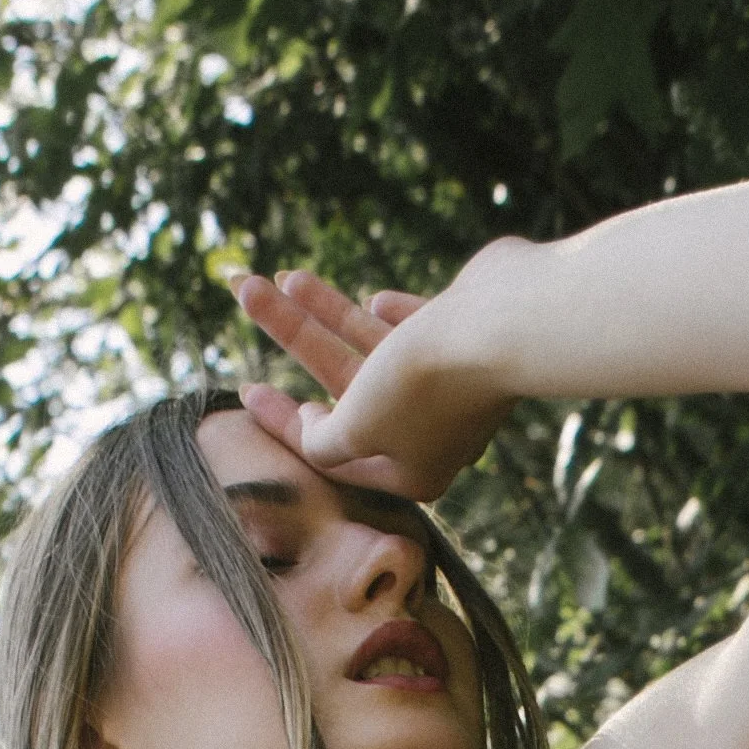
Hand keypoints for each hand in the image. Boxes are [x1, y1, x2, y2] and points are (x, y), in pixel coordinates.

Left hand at [231, 258, 515, 501]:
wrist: (504, 325)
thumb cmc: (425, 383)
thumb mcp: (356, 426)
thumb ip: (323, 441)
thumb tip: (312, 428)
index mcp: (409, 471)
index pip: (331, 452)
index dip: (282, 421)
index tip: (244, 388)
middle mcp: (431, 434)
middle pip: (343, 385)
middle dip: (292, 338)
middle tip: (246, 293)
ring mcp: (452, 384)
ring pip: (371, 348)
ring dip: (324, 311)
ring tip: (282, 277)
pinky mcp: (466, 339)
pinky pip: (418, 331)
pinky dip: (393, 318)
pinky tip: (374, 301)